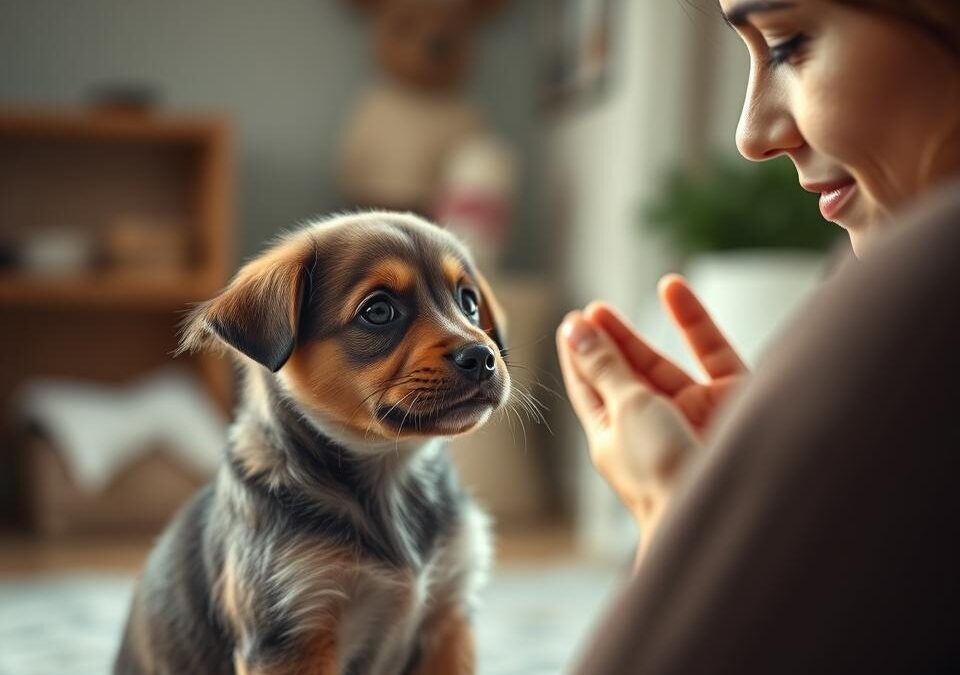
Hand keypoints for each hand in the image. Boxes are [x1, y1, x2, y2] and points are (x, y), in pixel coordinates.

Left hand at [557, 275, 747, 528]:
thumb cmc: (661, 469)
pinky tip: (672, 288)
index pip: (590, 392)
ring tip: (609, 307)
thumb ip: (604, 364)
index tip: (569, 324)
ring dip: (633, 337)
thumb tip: (575, 328)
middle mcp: (654, 428)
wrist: (726, 503)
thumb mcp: (624, 408)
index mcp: (616, 440)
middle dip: (605, 344)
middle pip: (624, 377)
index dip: (578, 358)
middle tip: (590, 311)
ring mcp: (693, 414)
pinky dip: (693, 320)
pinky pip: (710, 351)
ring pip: (660, 366)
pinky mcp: (732, 399)